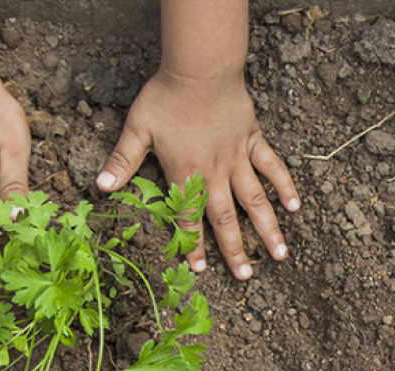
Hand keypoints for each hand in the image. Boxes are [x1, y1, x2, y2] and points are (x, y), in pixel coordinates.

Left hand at [96, 70, 298, 278]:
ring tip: (280, 253)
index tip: (201, 269)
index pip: (189, 218)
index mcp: (186, 173)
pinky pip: (272, 167)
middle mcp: (215, 172)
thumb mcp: (137, 128)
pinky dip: (284, 186)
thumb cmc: (166, 97)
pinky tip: (294, 206)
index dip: (193, 245)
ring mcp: (238, 158)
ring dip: (267, 229)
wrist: (201, 70)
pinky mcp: (253, 141)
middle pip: (226, 218)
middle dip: (235, 249)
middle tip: (246, 275)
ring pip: (255, 200)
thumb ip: (122, 160)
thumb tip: (100, 187)